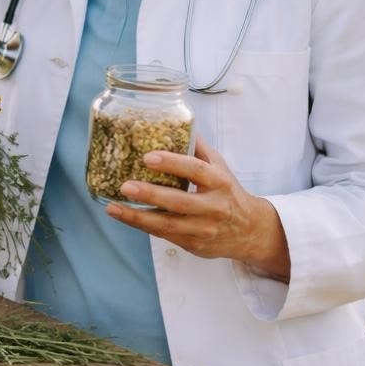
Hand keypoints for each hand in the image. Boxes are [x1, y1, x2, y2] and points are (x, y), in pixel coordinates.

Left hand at [105, 136, 290, 280]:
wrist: (251, 231)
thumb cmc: (228, 192)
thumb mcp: (220, 166)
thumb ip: (198, 148)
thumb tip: (175, 121)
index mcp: (220, 182)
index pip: (196, 170)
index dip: (172, 163)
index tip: (148, 157)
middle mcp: (214, 206)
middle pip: (180, 201)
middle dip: (151, 194)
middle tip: (125, 186)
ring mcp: (204, 228)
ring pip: (169, 224)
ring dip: (138, 217)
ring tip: (114, 207)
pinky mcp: (195, 244)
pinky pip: (165, 235)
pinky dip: (143, 226)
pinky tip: (124, 216)